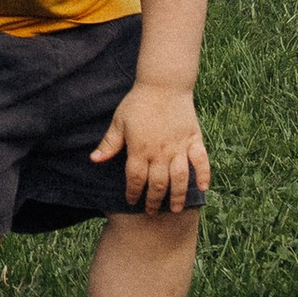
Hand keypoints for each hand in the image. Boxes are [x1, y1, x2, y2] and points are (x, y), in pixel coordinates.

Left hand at [92, 81, 211, 213]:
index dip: (133, 192)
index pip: (135, 178)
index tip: (131, 202)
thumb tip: (94, 160)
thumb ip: (109, 143)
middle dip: (154, 200)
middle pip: (158, 183)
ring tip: (176, 210)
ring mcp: (179, 147)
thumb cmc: (138, 103)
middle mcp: (161, 152)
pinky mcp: (194, 139)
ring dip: (178, 196)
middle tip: (152, 212)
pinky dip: (203, 175)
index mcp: (140, 149)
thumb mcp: (119, 122)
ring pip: (180, 178)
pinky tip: (203, 188)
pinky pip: (201, 161)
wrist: (163, 84)